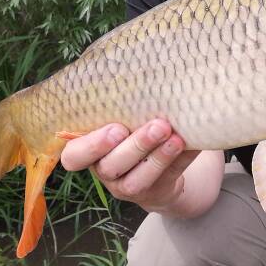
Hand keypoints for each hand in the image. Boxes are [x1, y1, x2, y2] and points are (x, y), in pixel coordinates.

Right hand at [60, 118, 199, 212]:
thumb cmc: (134, 128)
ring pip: (138, 179)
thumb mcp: (123, 118)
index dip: (91, 146)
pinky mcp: (155, 192)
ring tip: (176, 138)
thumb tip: (146, 72)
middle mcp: (105, 171)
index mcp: (89, 151)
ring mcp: (128, 186)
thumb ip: (125, 106)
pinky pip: (167, 178)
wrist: (158, 163)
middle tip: (158, 126)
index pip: (74, 156)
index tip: (117, 128)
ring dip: (159, 157)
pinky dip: (180, 160)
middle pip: (111, 165)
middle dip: (136, 145)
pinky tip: (191, 143)